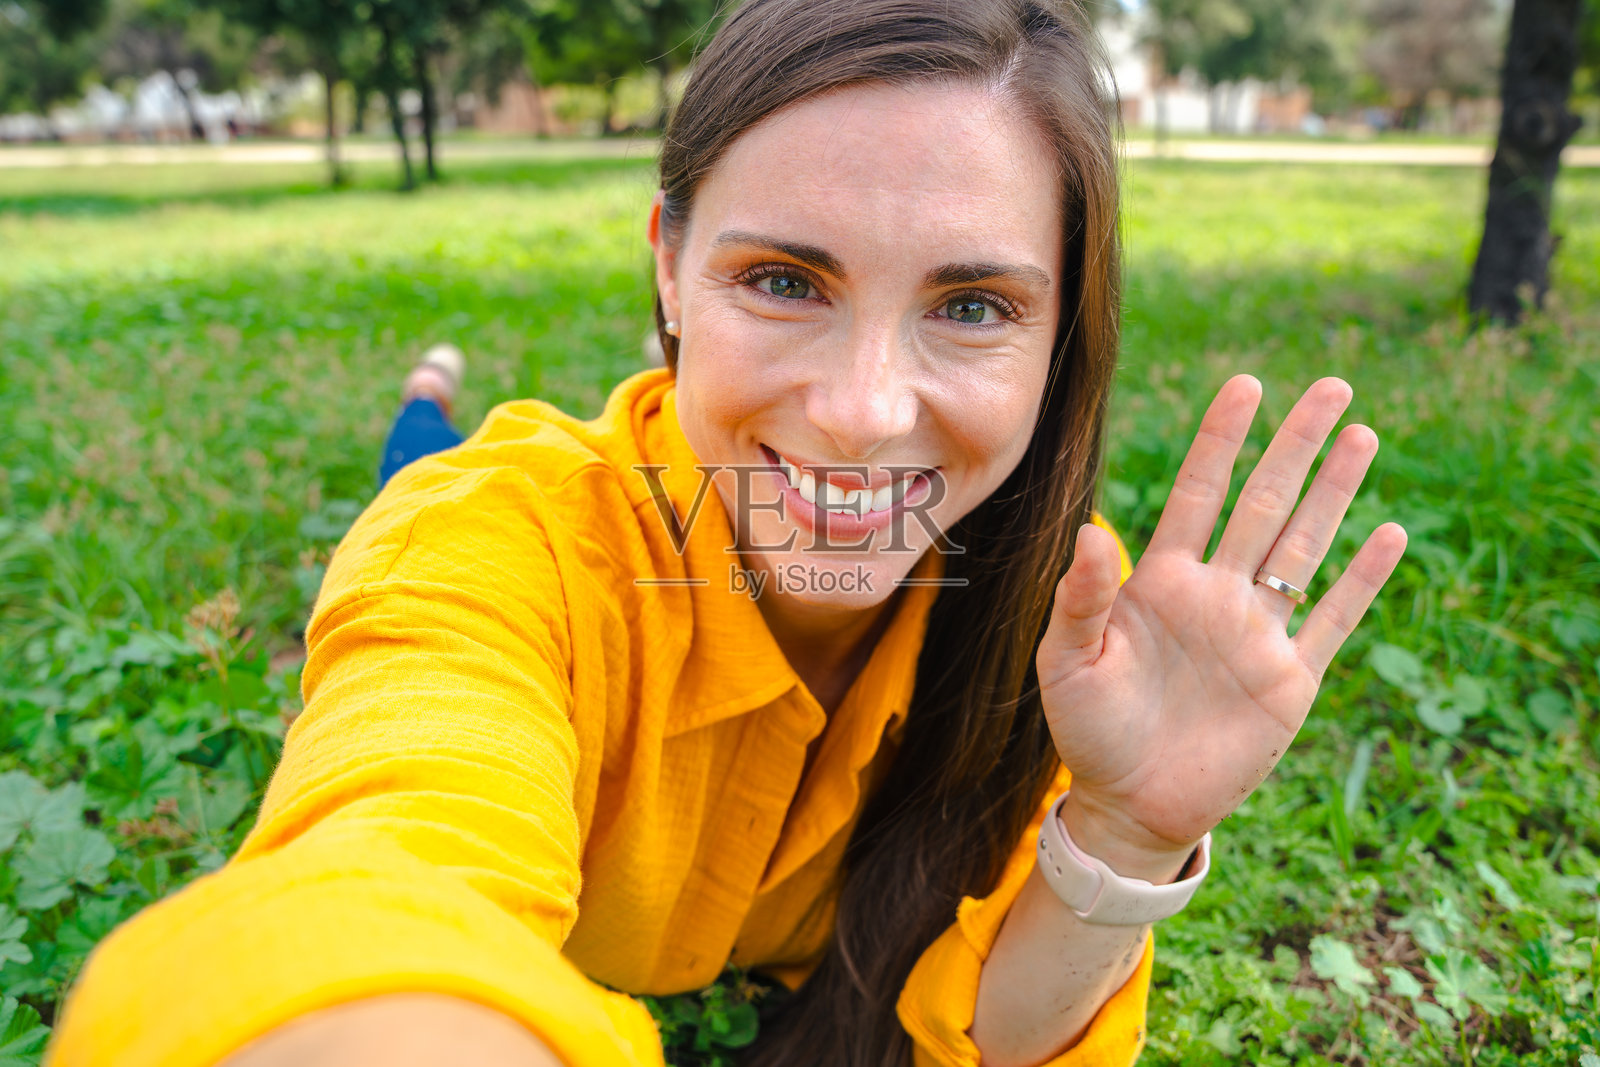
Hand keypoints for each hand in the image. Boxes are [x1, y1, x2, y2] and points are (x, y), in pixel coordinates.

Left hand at [1036, 375, 1406, 872]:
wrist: (1127, 804)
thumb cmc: (1087, 729)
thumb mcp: (1067, 662)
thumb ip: (1081, 598)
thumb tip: (1090, 530)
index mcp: (1161, 581)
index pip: (1198, 493)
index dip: (1221, 441)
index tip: (1246, 386)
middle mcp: (1216, 594)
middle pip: (1264, 502)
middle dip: (1296, 445)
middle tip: (1332, 386)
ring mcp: (1256, 633)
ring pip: (1304, 545)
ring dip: (1334, 493)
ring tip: (1362, 435)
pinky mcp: (1288, 681)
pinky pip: (1331, 620)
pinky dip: (1361, 580)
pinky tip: (1390, 534)